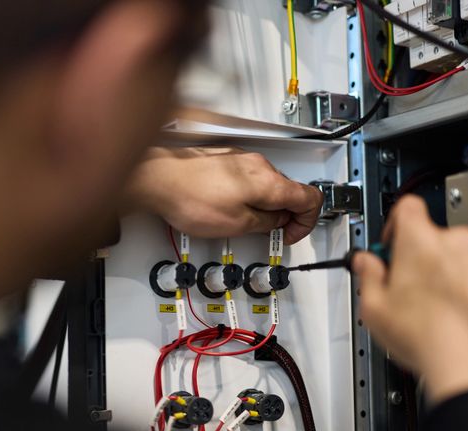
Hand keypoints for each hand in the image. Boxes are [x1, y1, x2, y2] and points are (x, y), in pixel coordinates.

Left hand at [124, 147, 323, 244]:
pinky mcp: (226, 159)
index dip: (307, 222)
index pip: (311, 198)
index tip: (291, 234)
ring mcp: (241, 159)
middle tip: (271, 233)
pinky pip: (249, 178)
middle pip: (290, 191)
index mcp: (268, 181)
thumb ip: (265, 223)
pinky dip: (249, 196)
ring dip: (265, 206)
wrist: (157, 178)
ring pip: (268, 185)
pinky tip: (230, 208)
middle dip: (285, 215)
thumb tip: (277, 222)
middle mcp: (258, 164)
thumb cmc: (189, 198)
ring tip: (246, 223)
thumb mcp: (236, 225)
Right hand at [352, 196, 467, 402]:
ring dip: (452, 273)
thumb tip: (366, 264)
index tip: (393, 244)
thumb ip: (368, 275)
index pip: (407, 207)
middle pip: (436, 237)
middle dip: (424, 257)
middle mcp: (457, 242)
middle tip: (411, 287)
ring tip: (438, 307)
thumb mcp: (374, 306)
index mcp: (420, 239)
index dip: (397, 224)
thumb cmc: (424, 332)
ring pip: (463, 257)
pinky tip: (460, 314)